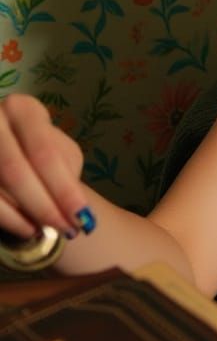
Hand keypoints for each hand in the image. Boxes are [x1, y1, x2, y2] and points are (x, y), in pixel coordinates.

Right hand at [0, 94, 88, 239]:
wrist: (12, 145)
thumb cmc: (40, 148)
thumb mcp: (60, 150)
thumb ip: (65, 172)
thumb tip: (76, 212)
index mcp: (22, 109)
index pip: (44, 154)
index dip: (64, 190)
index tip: (84, 218)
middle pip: (15, 171)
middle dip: (44, 206)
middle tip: (68, 230)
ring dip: (22, 217)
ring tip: (47, 232)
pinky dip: (5, 219)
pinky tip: (25, 228)